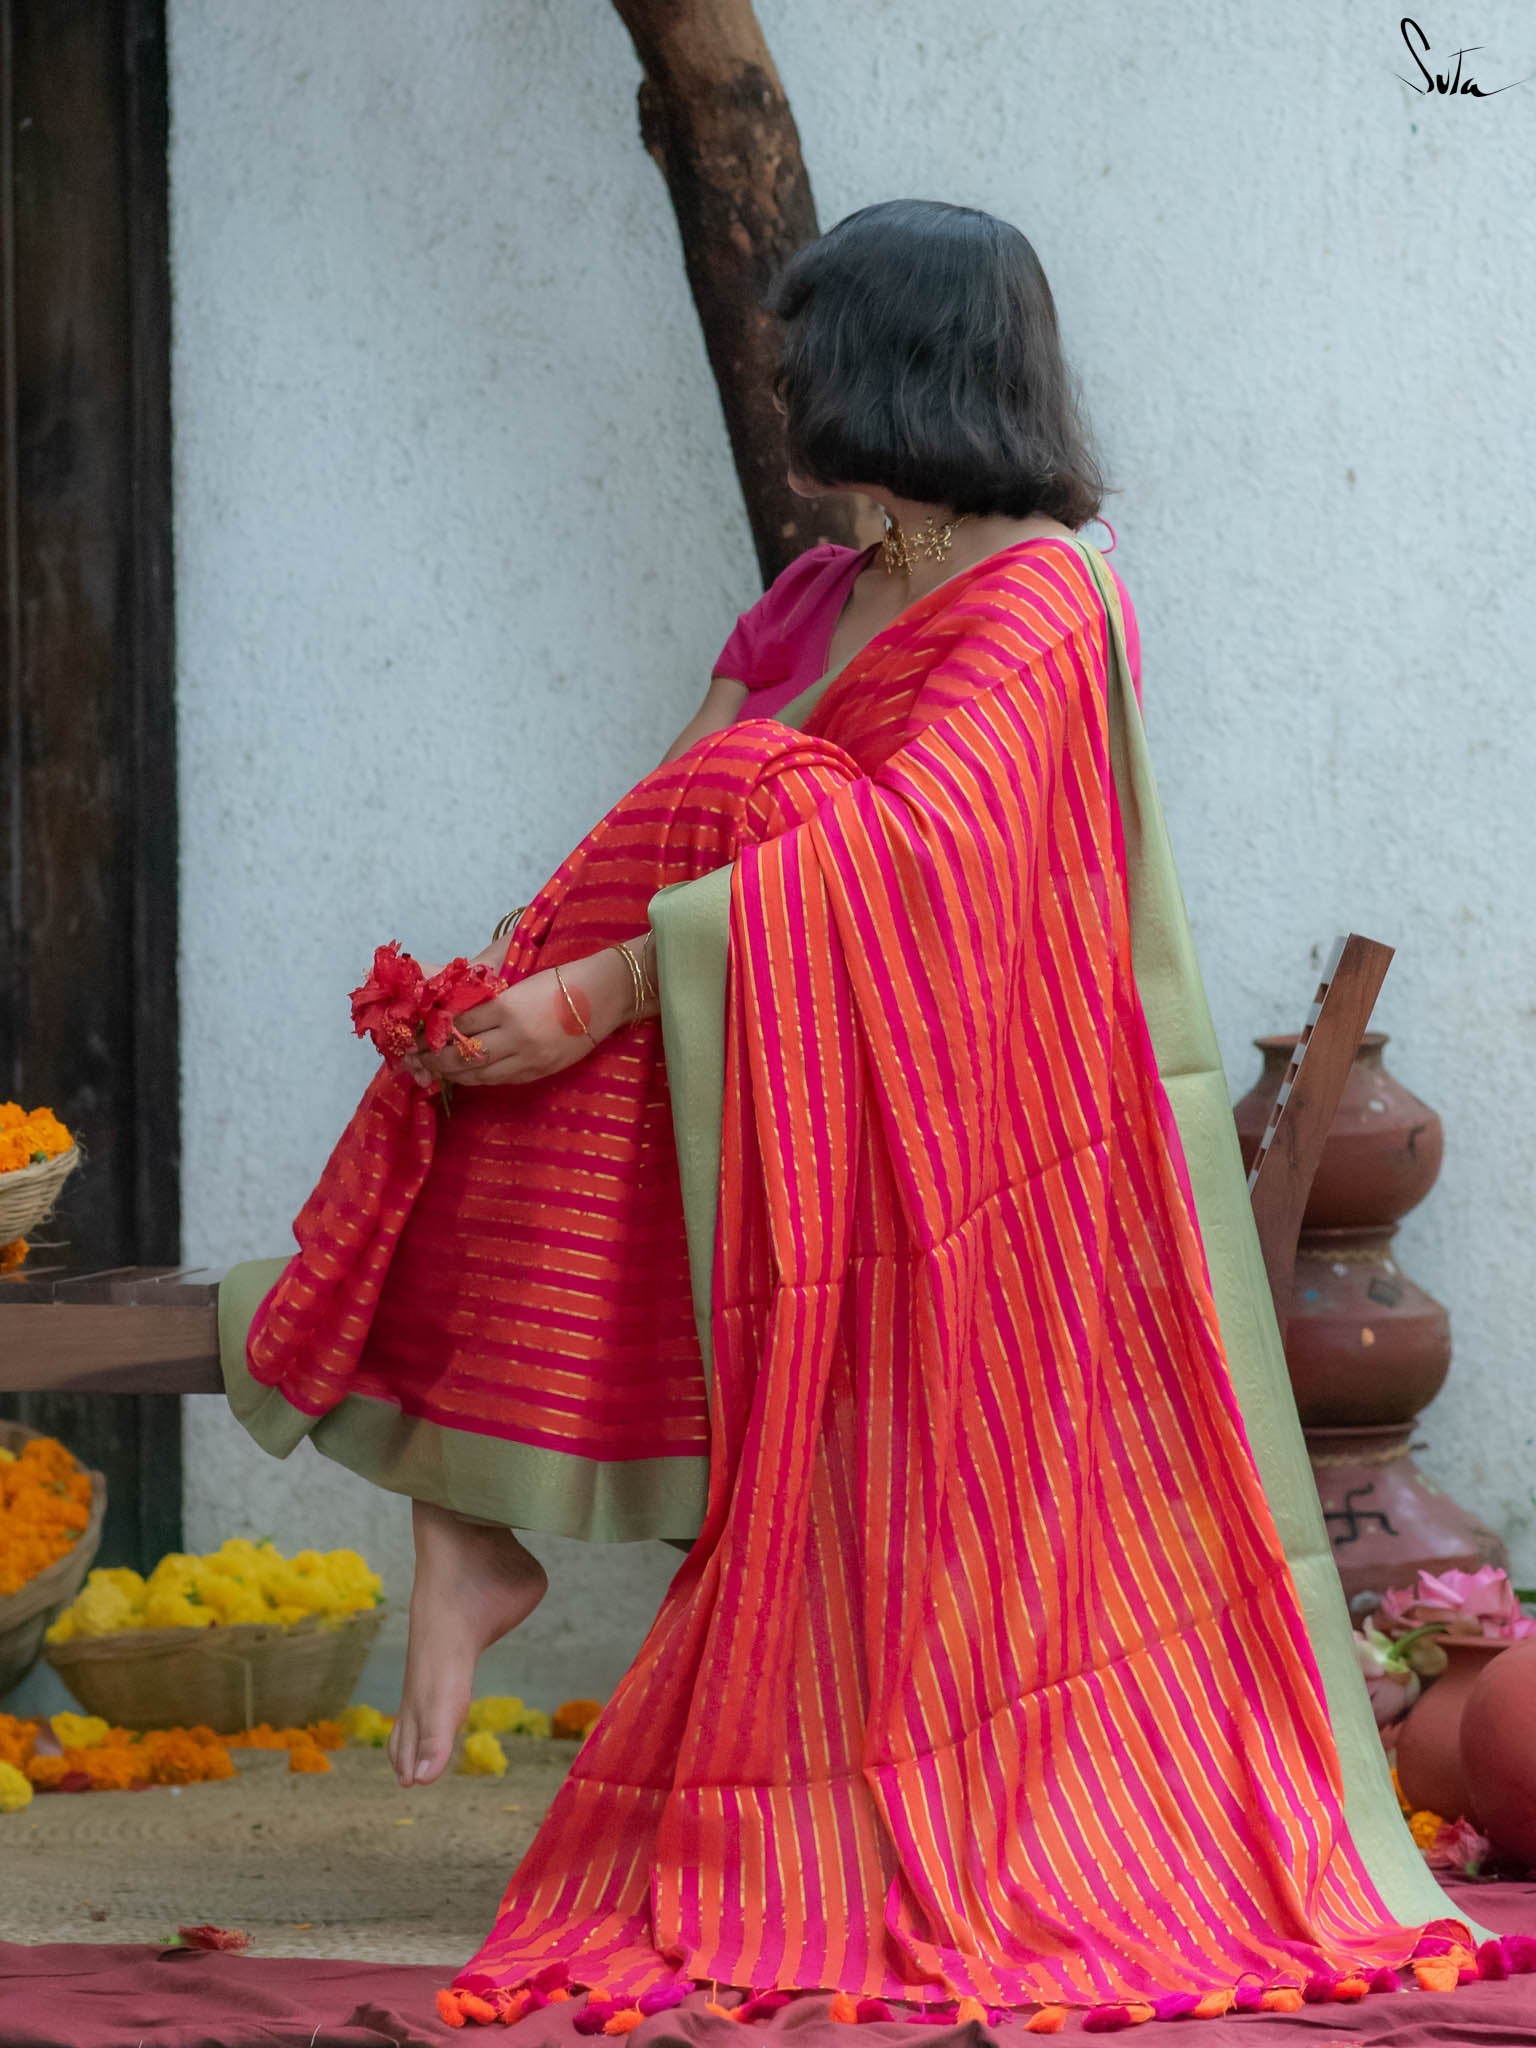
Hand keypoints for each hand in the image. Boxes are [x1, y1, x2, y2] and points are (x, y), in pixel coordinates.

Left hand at [410, 969, 602, 1089]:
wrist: (605, 995)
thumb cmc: (560, 978)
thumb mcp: (519, 978)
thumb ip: (485, 994)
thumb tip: (448, 1004)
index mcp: (508, 1007)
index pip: (457, 1025)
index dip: (431, 1030)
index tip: (414, 1030)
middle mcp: (516, 1037)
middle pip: (461, 1055)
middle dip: (433, 1057)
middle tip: (414, 1055)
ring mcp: (529, 1059)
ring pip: (478, 1074)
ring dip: (452, 1072)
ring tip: (435, 1066)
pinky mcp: (539, 1072)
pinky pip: (499, 1080)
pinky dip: (477, 1077)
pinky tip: (465, 1071)